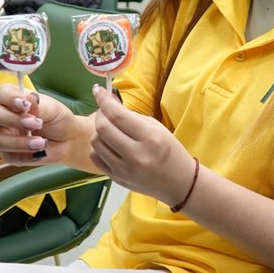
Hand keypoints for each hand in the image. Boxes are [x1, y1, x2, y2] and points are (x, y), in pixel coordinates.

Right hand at [0, 84, 77, 165]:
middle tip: (35, 124)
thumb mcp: (52, 109)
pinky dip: (25, 155)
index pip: (1, 93)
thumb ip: (39, 106)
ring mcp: (4, 135)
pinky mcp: (8, 153)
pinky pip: (8, 156)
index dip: (9, 98)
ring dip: (21, 142)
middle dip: (13, 120)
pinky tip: (39, 152)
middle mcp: (5, 116)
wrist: (68, 140)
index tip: (24, 105)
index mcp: (14, 99)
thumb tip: (30, 97)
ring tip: (42, 143)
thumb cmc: (58, 119)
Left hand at [90, 85, 194, 205]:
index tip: (98, 90)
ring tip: (110, 129)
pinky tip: (109, 145)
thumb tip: (109, 102)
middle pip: (103, 128)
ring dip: (99, 131)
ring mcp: (124, 170)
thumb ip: (131, 116)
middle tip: (105, 110)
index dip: (104, 100)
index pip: (117, 115)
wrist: (178, 182)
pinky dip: (99, 147)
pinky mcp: (117, 179)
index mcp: (150, 137)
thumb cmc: (169, 150)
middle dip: (100, 114)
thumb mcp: (156, 128)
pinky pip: (95, 158)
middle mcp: (136, 155)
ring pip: (96, 142)